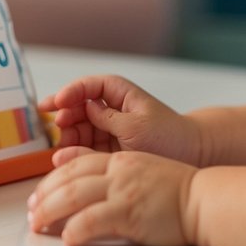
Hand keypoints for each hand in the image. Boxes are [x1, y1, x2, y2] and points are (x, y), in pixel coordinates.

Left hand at [27, 147, 197, 245]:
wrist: (204, 200)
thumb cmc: (177, 191)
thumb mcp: (141, 169)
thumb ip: (112, 171)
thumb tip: (81, 177)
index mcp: (120, 160)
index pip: (75, 165)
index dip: (51, 180)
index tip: (38, 195)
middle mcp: (118, 171)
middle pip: (68, 179)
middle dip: (44, 197)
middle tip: (31, 213)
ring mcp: (124, 191)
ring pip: (74, 196)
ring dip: (50, 212)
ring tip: (38, 226)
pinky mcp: (130, 213)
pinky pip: (93, 220)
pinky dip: (76, 229)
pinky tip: (68, 239)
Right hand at [38, 75, 202, 164]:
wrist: (189, 157)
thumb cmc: (169, 135)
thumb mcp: (136, 126)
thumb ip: (107, 118)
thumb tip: (82, 109)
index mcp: (119, 93)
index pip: (89, 86)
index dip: (71, 92)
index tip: (56, 103)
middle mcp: (110, 109)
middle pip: (77, 108)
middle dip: (65, 117)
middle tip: (57, 130)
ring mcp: (106, 129)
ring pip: (77, 129)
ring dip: (66, 137)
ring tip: (61, 149)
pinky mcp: (105, 149)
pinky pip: (83, 148)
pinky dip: (73, 153)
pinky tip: (65, 159)